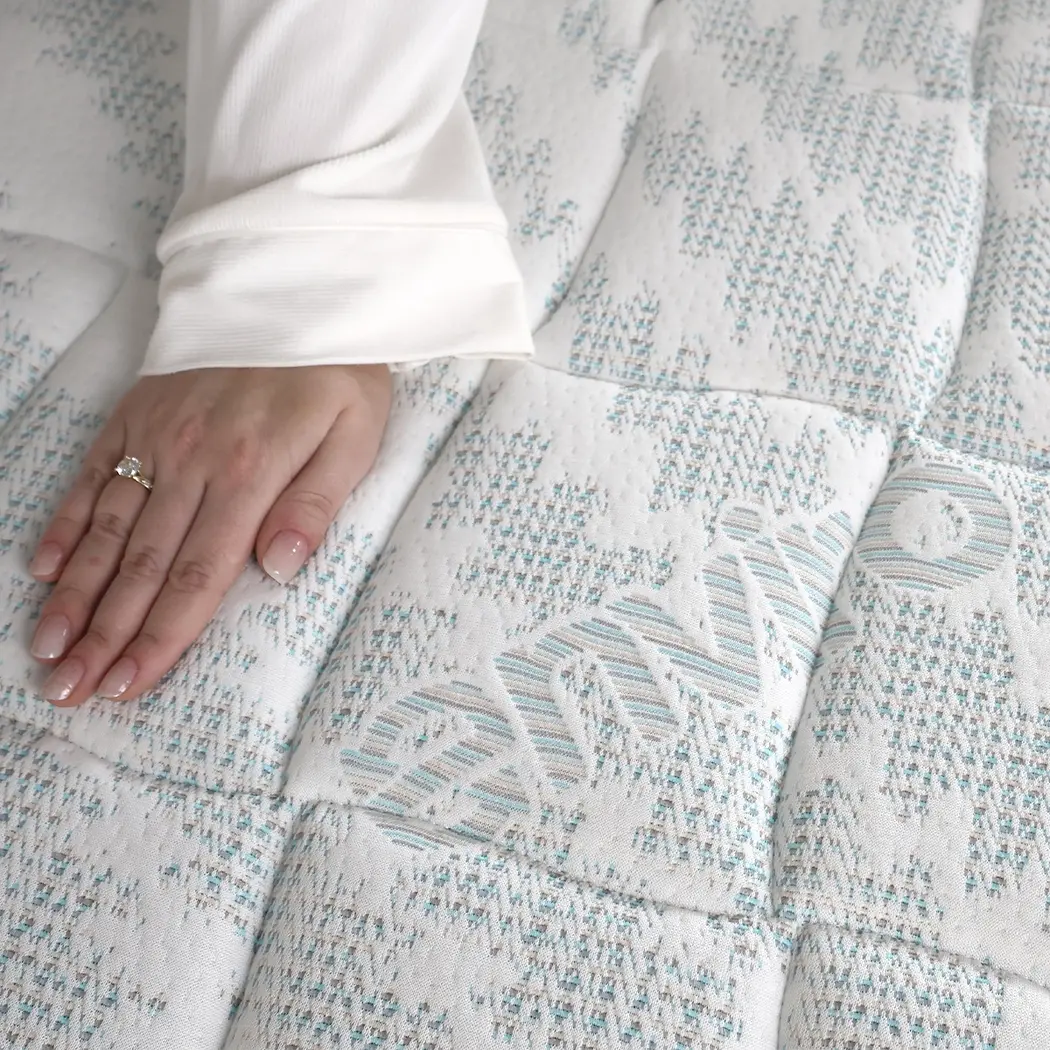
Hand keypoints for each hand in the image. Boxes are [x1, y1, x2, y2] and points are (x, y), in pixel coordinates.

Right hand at [27, 364, 391, 705]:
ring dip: (74, 595)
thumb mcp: (355, 434)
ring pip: (106, 529)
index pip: (198, 577)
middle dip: (103, 635)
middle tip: (66, 689)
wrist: (297, 289)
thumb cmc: (336, 370)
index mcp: (251, 475)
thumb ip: (315, 505)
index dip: (161, 637)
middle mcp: (192, 461)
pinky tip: (44, 569)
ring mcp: (156, 436)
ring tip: (46, 648)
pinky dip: (64, 523)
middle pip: (141, 567)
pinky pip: (92, 475)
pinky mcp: (136, 414)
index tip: (128, 685)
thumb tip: (278, 571)